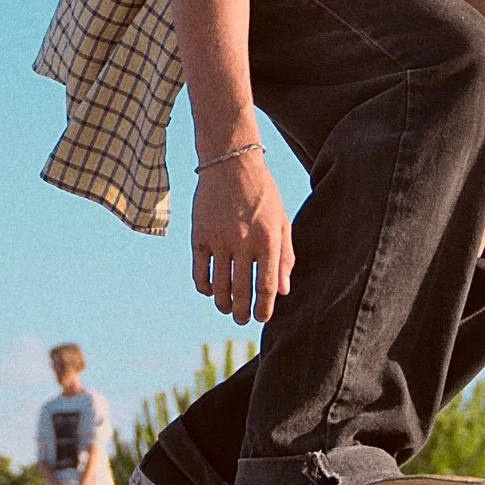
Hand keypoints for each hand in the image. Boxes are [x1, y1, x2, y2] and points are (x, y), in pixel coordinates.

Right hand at [192, 149, 293, 325]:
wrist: (230, 164)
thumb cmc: (263, 193)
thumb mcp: (282, 221)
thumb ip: (285, 257)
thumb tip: (283, 291)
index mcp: (268, 241)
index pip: (266, 287)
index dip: (264, 308)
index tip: (262, 318)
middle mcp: (243, 243)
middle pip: (241, 291)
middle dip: (242, 312)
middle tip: (243, 320)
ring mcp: (219, 240)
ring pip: (219, 286)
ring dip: (223, 303)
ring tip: (227, 309)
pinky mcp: (199, 235)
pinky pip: (199, 271)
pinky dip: (203, 286)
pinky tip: (209, 290)